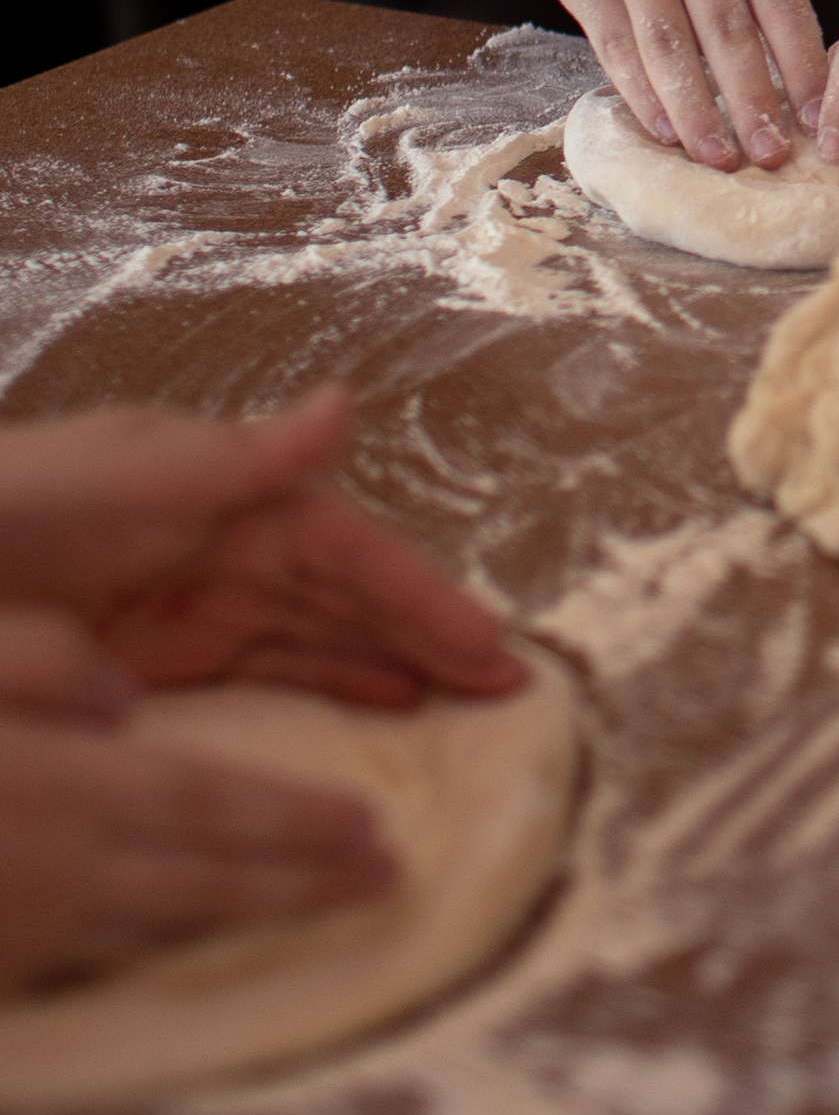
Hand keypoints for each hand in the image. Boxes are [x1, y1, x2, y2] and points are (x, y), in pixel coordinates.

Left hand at [0, 395, 524, 709]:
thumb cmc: (13, 505)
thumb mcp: (122, 476)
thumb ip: (235, 458)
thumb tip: (345, 405)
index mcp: (227, 495)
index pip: (348, 552)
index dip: (422, 598)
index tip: (490, 647)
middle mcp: (226, 546)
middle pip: (351, 599)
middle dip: (431, 637)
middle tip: (512, 691)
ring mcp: (194, 605)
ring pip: (320, 638)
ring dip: (392, 665)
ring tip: (467, 706)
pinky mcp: (159, 658)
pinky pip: (265, 675)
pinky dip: (329, 686)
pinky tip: (379, 709)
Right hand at [0, 613, 394, 995]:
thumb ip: (48, 664)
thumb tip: (124, 699)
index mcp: (67, 786)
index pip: (210, 802)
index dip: (297, 819)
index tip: (372, 826)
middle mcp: (66, 870)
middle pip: (212, 883)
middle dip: (308, 884)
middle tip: (388, 882)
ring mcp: (34, 934)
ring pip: (168, 934)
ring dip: (250, 926)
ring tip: (319, 912)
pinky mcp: (5, 973)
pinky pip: (108, 963)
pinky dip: (169, 952)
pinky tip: (198, 944)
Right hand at [509, 0, 829, 167]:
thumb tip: (795, 72)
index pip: (785, 2)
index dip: (806, 66)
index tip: (825, 121)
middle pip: (731, 33)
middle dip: (756, 102)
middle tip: (775, 158)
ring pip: (672, 45)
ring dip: (699, 111)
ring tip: (721, 158)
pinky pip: (615, 43)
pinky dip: (642, 92)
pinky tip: (664, 128)